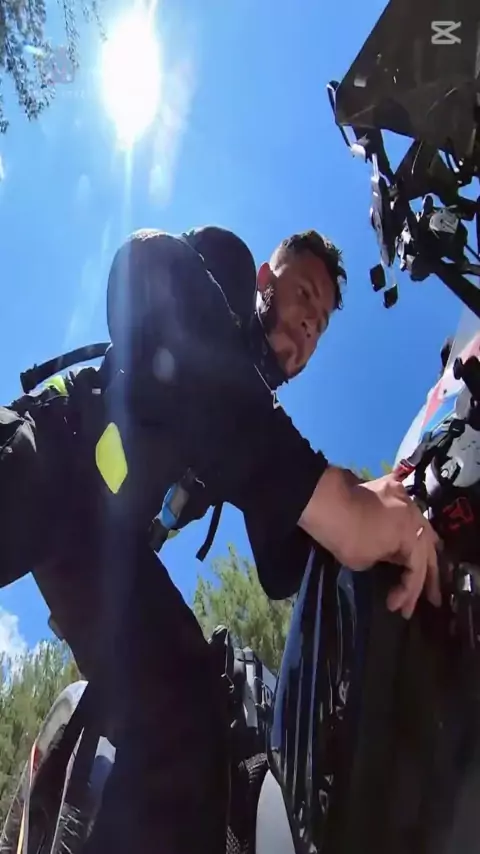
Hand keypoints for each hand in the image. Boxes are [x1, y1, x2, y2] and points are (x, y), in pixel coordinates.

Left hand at [300, 467, 441, 619]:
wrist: (323, 499)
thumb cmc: (343, 534)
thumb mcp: (364, 561)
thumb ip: (386, 561)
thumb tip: (390, 558)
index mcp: (411, 532)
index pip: (417, 568)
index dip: (409, 591)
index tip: (395, 607)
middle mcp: (414, 513)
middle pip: (426, 549)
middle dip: (429, 576)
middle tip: (433, 600)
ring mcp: (404, 498)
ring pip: (423, 529)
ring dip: (425, 552)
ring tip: (430, 572)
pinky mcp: (391, 489)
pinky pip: (410, 513)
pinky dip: (413, 530)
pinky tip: (416, 539)